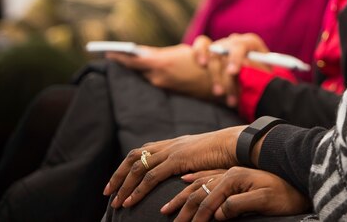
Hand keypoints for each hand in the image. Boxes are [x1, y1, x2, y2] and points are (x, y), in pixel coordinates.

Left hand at [105, 126, 242, 208]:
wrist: (238, 144)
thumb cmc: (227, 154)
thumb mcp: (204, 159)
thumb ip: (192, 165)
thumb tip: (186, 177)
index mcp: (176, 143)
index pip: (144, 151)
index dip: (129, 165)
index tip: (119, 181)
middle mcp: (171, 144)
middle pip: (135, 156)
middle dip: (119, 174)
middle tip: (108, 193)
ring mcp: (173, 150)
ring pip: (139, 167)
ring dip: (124, 185)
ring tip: (116, 202)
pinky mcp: (178, 159)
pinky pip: (151, 176)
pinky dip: (138, 190)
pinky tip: (130, 201)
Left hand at [107, 44, 211, 99]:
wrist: (216, 82)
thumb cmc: (202, 59)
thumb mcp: (182, 51)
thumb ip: (160, 54)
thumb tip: (143, 54)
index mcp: (160, 63)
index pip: (133, 60)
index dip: (119, 56)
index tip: (107, 52)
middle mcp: (158, 76)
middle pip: (137, 67)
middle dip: (128, 61)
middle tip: (115, 55)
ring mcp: (163, 84)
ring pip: (146, 73)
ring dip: (140, 67)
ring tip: (129, 60)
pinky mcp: (169, 89)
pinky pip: (154, 78)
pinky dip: (150, 72)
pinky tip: (147, 69)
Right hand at [165, 167, 309, 220]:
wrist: (300, 181)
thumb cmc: (284, 196)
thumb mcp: (264, 202)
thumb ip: (240, 205)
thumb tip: (217, 214)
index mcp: (235, 179)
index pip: (208, 201)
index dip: (196, 218)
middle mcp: (230, 173)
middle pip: (198, 191)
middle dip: (182, 208)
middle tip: (166, 220)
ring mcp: (232, 174)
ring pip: (200, 183)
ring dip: (183, 196)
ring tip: (168, 207)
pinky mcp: (236, 176)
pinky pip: (209, 176)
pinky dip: (195, 180)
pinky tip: (186, 181)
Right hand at [200, 33, 270, 106]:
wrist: (253, 81)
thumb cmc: (260, 77)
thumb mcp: (262, 75)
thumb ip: (254, 70)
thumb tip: (244, 65)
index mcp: (251, 43)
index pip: (241, 46)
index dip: (236, 58)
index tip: (232, 72)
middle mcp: (235, 41)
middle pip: (225, 51)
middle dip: (222, 74)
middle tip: (221, 92)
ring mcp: (222, 44)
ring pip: (213, 55)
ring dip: (214, 76)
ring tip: (220, 93)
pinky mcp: (209, 48)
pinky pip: (201, 44)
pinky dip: (199, 52)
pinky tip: (202, 63)